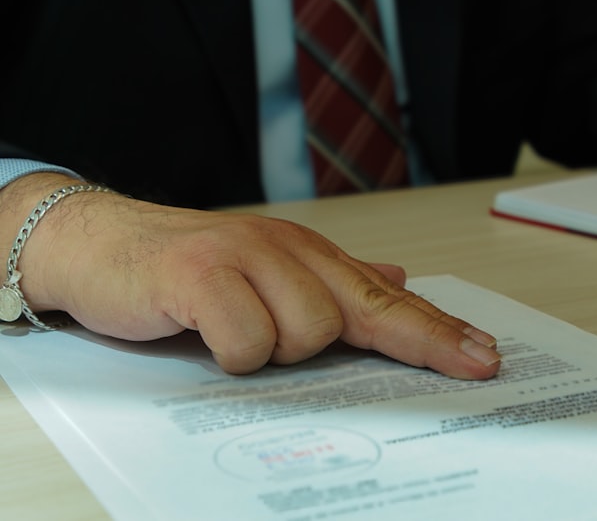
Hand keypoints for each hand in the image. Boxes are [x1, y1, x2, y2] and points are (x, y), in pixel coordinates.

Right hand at [5, 173, 500, 378]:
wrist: (98, 245)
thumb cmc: (190, 271)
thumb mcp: (268, 274)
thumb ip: (331, 282)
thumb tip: (397, 274)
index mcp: (309, 256)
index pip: (386, 298)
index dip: (438, 331)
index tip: (484, 359)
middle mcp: (288, 250)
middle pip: (368, 308)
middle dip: (416, 342)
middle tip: (463, 365)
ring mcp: (246, 258)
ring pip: (307, 333)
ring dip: (275, 351)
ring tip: (236, 336)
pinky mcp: (200, 275)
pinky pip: (248, 338)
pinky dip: (232, 352)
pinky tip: (207, 335)